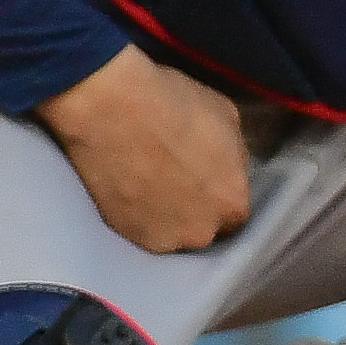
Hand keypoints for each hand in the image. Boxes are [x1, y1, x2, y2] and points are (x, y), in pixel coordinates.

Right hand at [37, 49, 252, 253]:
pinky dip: (137, 214)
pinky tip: (130, 189)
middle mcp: (199, 231)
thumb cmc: (176, 106)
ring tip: (150, 185)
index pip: (235, 215)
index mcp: (232, 202)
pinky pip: (139, 229)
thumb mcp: (228, 120)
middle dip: (196, 209)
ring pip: (170, 232)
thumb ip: (234, 156)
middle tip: (178, 181)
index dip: (221, 198)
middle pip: (203, 228)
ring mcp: (158, 238)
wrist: (110, 111)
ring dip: (166, 215)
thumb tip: (229, 168)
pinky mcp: (122, 235)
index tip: (208, 183)